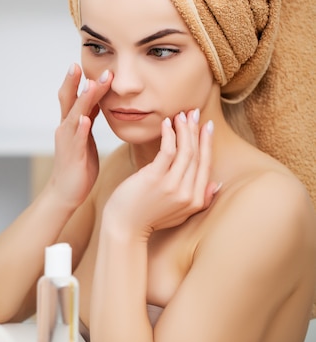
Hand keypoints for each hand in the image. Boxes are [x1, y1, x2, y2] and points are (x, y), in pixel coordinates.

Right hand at [45, 64, 111, 209]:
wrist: (66, 192)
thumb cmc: (78, 166)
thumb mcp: (85, 137)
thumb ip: (89, 119)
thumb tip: (97, 100)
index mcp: (71, 124)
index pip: (74, 96)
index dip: (78, 80)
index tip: (85, 62)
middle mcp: (66, 129)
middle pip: (68, 100)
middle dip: (75, 82)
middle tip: (81, 64)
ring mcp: (67, 141)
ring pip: (74, 115)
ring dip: (83, 99)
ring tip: (90, 84)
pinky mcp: (72, 155)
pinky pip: (76, 139)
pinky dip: (80, 128)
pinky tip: (85, 119)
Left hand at [104, 110, 218, 239]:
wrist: (124, 228)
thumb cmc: (147, 218)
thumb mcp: (180, 214)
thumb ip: (200, 199)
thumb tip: (217, 183)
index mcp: (196, 200)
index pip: (206, 165)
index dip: (207, 144)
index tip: (206, 127)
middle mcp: (188, 193)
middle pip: (197, 155)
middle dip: (197, 131)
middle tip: (195, 112)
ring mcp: (172, 186)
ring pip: (185, 150)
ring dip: (185, 129)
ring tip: (181, 115)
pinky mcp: (155, 178)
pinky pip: (167, 150)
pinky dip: (169, 134)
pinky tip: (167, 123)